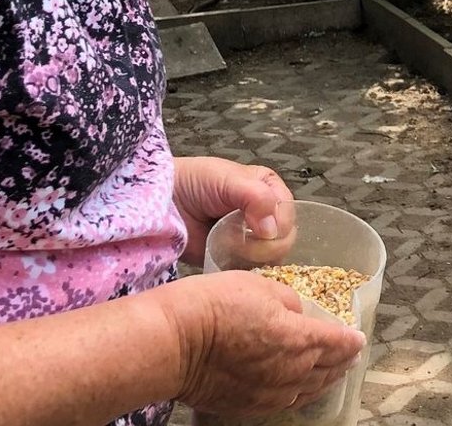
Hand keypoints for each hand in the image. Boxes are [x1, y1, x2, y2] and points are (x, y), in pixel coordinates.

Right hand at [157, 269, 367, 415]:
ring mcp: (270, 392)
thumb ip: (287, 301)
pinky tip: (298, 389)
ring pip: (308, 389)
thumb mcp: (259, 285)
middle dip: (342, 361)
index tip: (359, 338)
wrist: (173, 342)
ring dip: (324, 380)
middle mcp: (291, 371)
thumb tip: (296, 312)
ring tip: (332, 373)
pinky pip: (284, 401)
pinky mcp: (248, 405)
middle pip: (327, 369)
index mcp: (299, 338)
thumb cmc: (212, 306)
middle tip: (350, 355)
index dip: (350, 340)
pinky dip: (298, 393)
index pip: (337, 342)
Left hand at [175, 157, 296, 264]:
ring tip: (229, 247)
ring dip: (254, 257)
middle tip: (239, 240)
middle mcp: (266, 215)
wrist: (162, 204)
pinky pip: (254, 272)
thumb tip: (272, 229)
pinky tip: (230, 262)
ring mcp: (252, 240)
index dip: (277, 223)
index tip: (255, 226)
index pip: (288, 213)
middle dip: (265, 243)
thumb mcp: (226, 178)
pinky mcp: (238, 260)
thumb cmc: (193, 183)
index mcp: (269, 190)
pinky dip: (246, 271)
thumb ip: (255, 196)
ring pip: (273, 258)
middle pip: (285, 238)